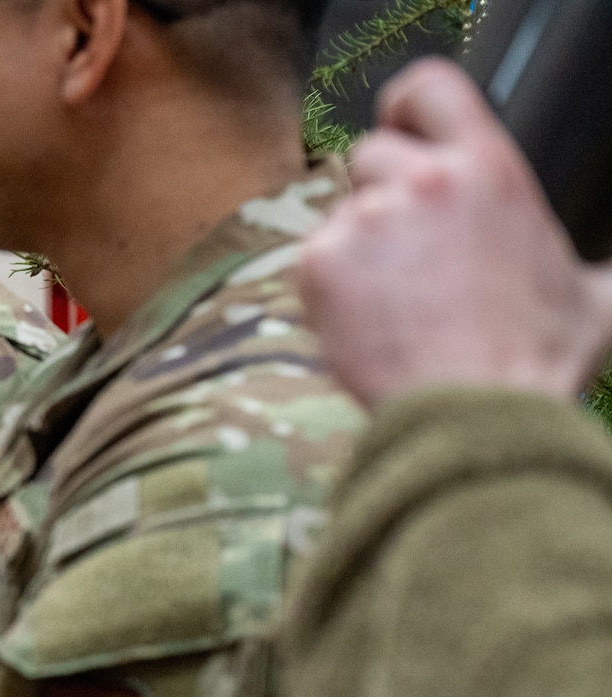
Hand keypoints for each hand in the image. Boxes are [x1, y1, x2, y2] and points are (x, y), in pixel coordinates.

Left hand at [300, 58, 611, 407]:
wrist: (474, 410)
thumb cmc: (533, 360)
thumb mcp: (590, 294)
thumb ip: (589, 266)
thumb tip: (608, 282)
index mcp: (490, 169)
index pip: (429, 87)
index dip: (404, 108)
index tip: (399, 130)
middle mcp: (426, 180)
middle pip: (370, 156)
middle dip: (380, 198)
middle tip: (406, 257)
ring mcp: (368, 220)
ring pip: (341, 214)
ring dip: (358, 250)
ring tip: (397, 304)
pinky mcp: (322, 263)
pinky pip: (313, 260)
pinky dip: (330, 289)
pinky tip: (369, 322)